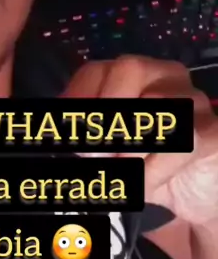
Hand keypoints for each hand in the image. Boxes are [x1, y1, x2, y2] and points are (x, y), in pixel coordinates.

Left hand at [62, 55, 217, 225]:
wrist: (200, 191)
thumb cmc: (148, 164)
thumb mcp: (108, 154)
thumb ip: (83, 142)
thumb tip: (55, 142)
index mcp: (132, 76)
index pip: (95, 70)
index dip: (75, 100)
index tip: (64, 135)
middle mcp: (163, 76)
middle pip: (129, 67)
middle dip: (104, 111)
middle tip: (90, 153)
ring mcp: (193, 100)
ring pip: (157, 103)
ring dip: (129, 144)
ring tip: (118, 172)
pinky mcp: (213, 132)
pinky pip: (183, 141)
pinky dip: (154, 168)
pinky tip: (144, 184)